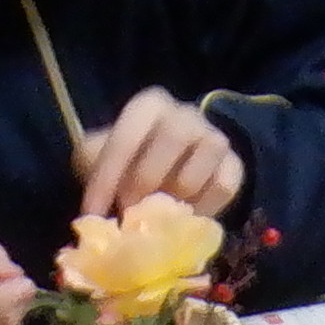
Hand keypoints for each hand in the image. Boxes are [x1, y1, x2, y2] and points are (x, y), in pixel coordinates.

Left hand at [77, 88, 245, 223]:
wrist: (175, 158)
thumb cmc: (131, 156)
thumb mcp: (101, 153)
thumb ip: (92, 169)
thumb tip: (89, 212)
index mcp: (149, 106)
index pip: (126, 135)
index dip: (107, 177)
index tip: (92, 213)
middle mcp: (185, 114)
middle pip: (172, 137)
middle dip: (145, 180)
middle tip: (129, 211)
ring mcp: (214, 137)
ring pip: (203, 160)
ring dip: (177, 194)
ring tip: (159, 217)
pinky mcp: (234, 164)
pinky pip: (225, 184)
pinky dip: (205, 207)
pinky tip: (186, 219)